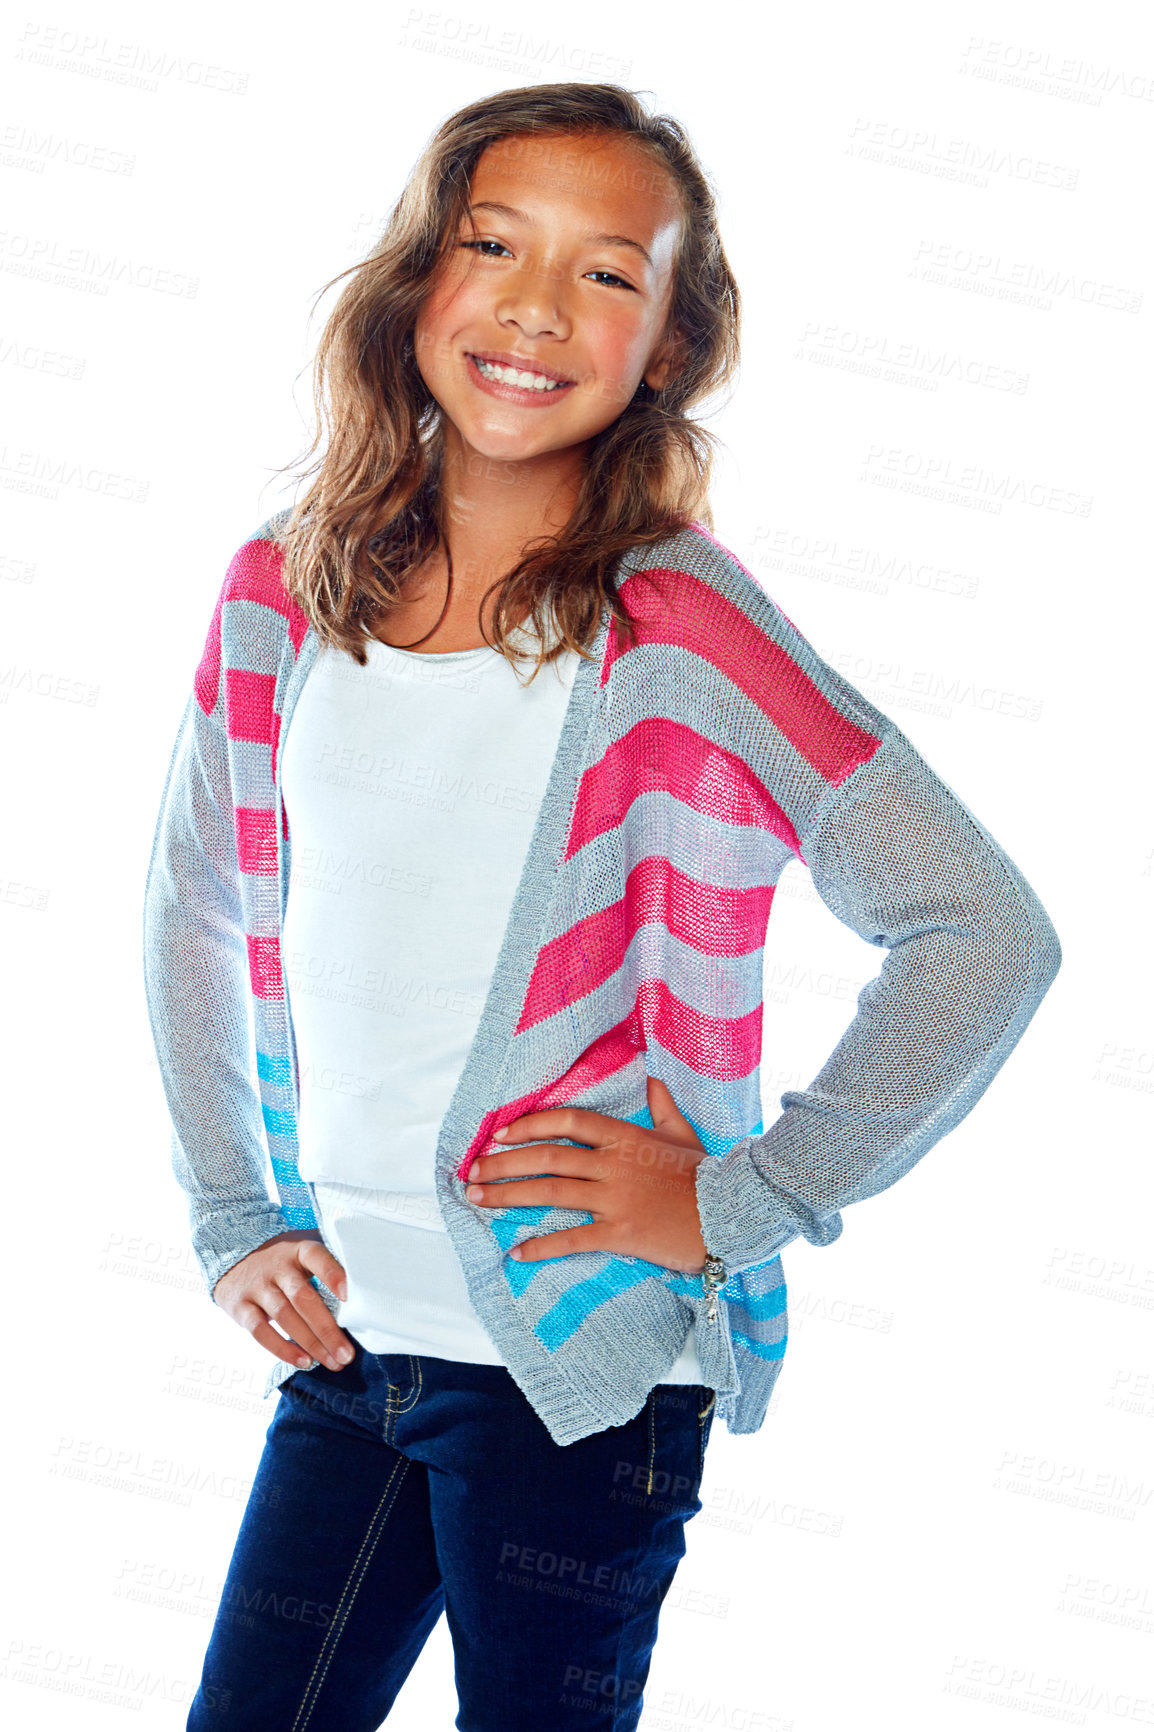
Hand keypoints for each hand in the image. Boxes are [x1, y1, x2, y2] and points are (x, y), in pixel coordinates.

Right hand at [212, 1230, 355, 1371]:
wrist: (234, 1256)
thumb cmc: (284, 1260)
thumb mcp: (304, 1251)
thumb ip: (329, 1265)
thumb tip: (365, 1292)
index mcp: (299, 1249)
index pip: (316, 1257)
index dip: (332, 1274)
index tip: (349, 1296)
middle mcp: (277, 1267)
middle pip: (303, 1298)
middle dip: (327, 1329)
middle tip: (347, 1354)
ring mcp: (257, 1287)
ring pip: (285, 1316)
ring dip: (310, 1343)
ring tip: (332, 1362)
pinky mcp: (240, 1307)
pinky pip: (260, 1331)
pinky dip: (282, 1348)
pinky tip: (303, 1361)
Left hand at [464, 1076, 709, 1272]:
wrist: (730, 1215)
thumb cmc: (704, 1175)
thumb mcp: (683, 1134)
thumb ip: (663, 1106)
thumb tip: (652, 1079)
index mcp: (625, 1136)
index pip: (567, 1122)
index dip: (529, 1125)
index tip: (499, 1134)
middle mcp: (614, 1164)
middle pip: (547, 1157)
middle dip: (504, 1163)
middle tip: (473, 1172)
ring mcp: (615, 1199)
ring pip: (551, 1193)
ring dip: (509, 1196)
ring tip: (478, 1200)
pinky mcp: (620, 1234)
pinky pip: (573, 1239)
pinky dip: (542, 1246)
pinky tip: (517, 1252)